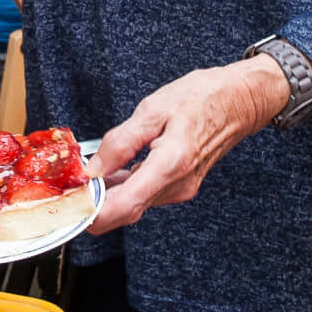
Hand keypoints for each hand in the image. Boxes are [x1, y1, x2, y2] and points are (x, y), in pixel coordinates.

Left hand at [89, 58, 288, 231]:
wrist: (241, 99)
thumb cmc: (203, 97)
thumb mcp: (154, 109)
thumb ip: (121, 142)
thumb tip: (93, 169)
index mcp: (170, 163)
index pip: (124, 207)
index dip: (92, 213)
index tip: (71, 203)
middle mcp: (177, 184)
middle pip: (126, 211)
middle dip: (95, 204)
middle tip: (72, 185)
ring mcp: (181, 188)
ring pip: (135, 204)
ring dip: (110, 194)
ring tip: (91, 172)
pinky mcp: (182, 185)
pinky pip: (146, 195)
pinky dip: (125, 188)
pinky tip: (115, 171)